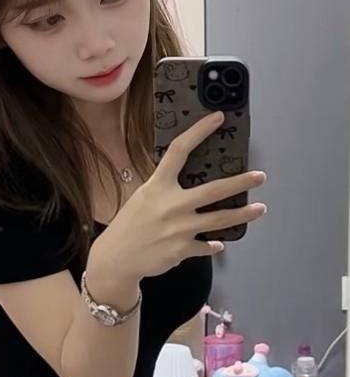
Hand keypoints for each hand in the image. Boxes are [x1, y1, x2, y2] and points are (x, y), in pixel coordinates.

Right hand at [91, 110, 266, 280]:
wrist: (116, 258)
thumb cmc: (128, 226)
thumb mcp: (142, 198)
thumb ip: (164, 189)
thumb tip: (187, 183)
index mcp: (157, 187)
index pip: (180, 151)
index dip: (199, 132)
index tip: (217, 118)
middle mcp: (171, 205)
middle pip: (214, 190)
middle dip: (240, 182)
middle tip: (259, 177)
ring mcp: (179, 229)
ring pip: (219, 219)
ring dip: (242, 214)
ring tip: (259, 208)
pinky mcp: (182, 249)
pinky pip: (206, 245)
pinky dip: (214, 244)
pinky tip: (219, 242)